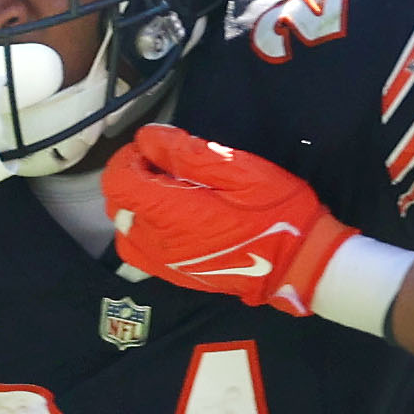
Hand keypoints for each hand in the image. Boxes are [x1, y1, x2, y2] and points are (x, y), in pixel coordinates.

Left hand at [105, 124, 355, 314]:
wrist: (297, 264)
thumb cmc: (275, 213)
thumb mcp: (239, 170)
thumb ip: (187, 153)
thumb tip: (149, 138)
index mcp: (172, 213)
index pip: (118, 181)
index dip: (128, 157)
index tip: (155, 149)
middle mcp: (159, 241)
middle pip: (117, 204)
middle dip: (133, 178)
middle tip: (168, 167)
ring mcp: (165, 263)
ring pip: (124, 229)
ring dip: (136, 205)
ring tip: (169, 195)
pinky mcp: (175, 274)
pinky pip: (139, 251)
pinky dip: (144, 229)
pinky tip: (173, 219)